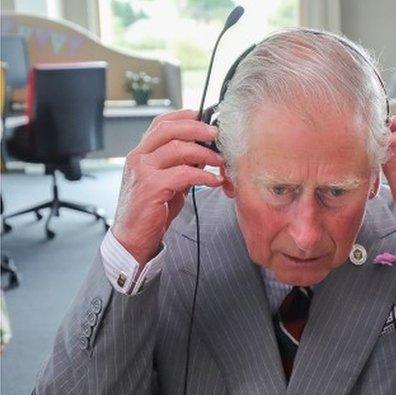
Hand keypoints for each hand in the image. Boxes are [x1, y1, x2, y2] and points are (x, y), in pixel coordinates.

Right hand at [113, 110, 224, 264]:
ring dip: (205, 153)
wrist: (133, 237)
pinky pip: (184, 174)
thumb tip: (205, 154)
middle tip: (217, 134)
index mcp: (141, 153)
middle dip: (197, 129)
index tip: (203, 116)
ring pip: (178, 149)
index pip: (160, 124)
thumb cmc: (152, 210)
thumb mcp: (167, 182)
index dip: (183, 116)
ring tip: (220, 161)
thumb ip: (180, 166)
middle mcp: (138, 158)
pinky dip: (203, 176)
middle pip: (169, 130)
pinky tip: (214, 181)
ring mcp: (143, 171)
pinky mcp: (152, 187)